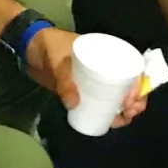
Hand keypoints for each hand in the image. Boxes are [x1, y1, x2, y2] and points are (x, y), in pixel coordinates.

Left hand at [25, 27, 147, 128]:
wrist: (29, 48)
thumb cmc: (48, 45)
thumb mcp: (57, 59)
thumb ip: (64, 80)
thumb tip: (74, 105)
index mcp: (106, 51)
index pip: (131, 66)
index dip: (138, 83)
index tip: (132, 99)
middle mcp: (105, 65)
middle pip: (128, 83)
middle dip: (136, 99)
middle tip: (129, 112)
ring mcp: (95, 79)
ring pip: (118, 95)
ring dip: (126, 108)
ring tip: (124, 119)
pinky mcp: (85, 90)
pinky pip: (103, 101)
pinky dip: (111, 112)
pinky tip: (114, 122)